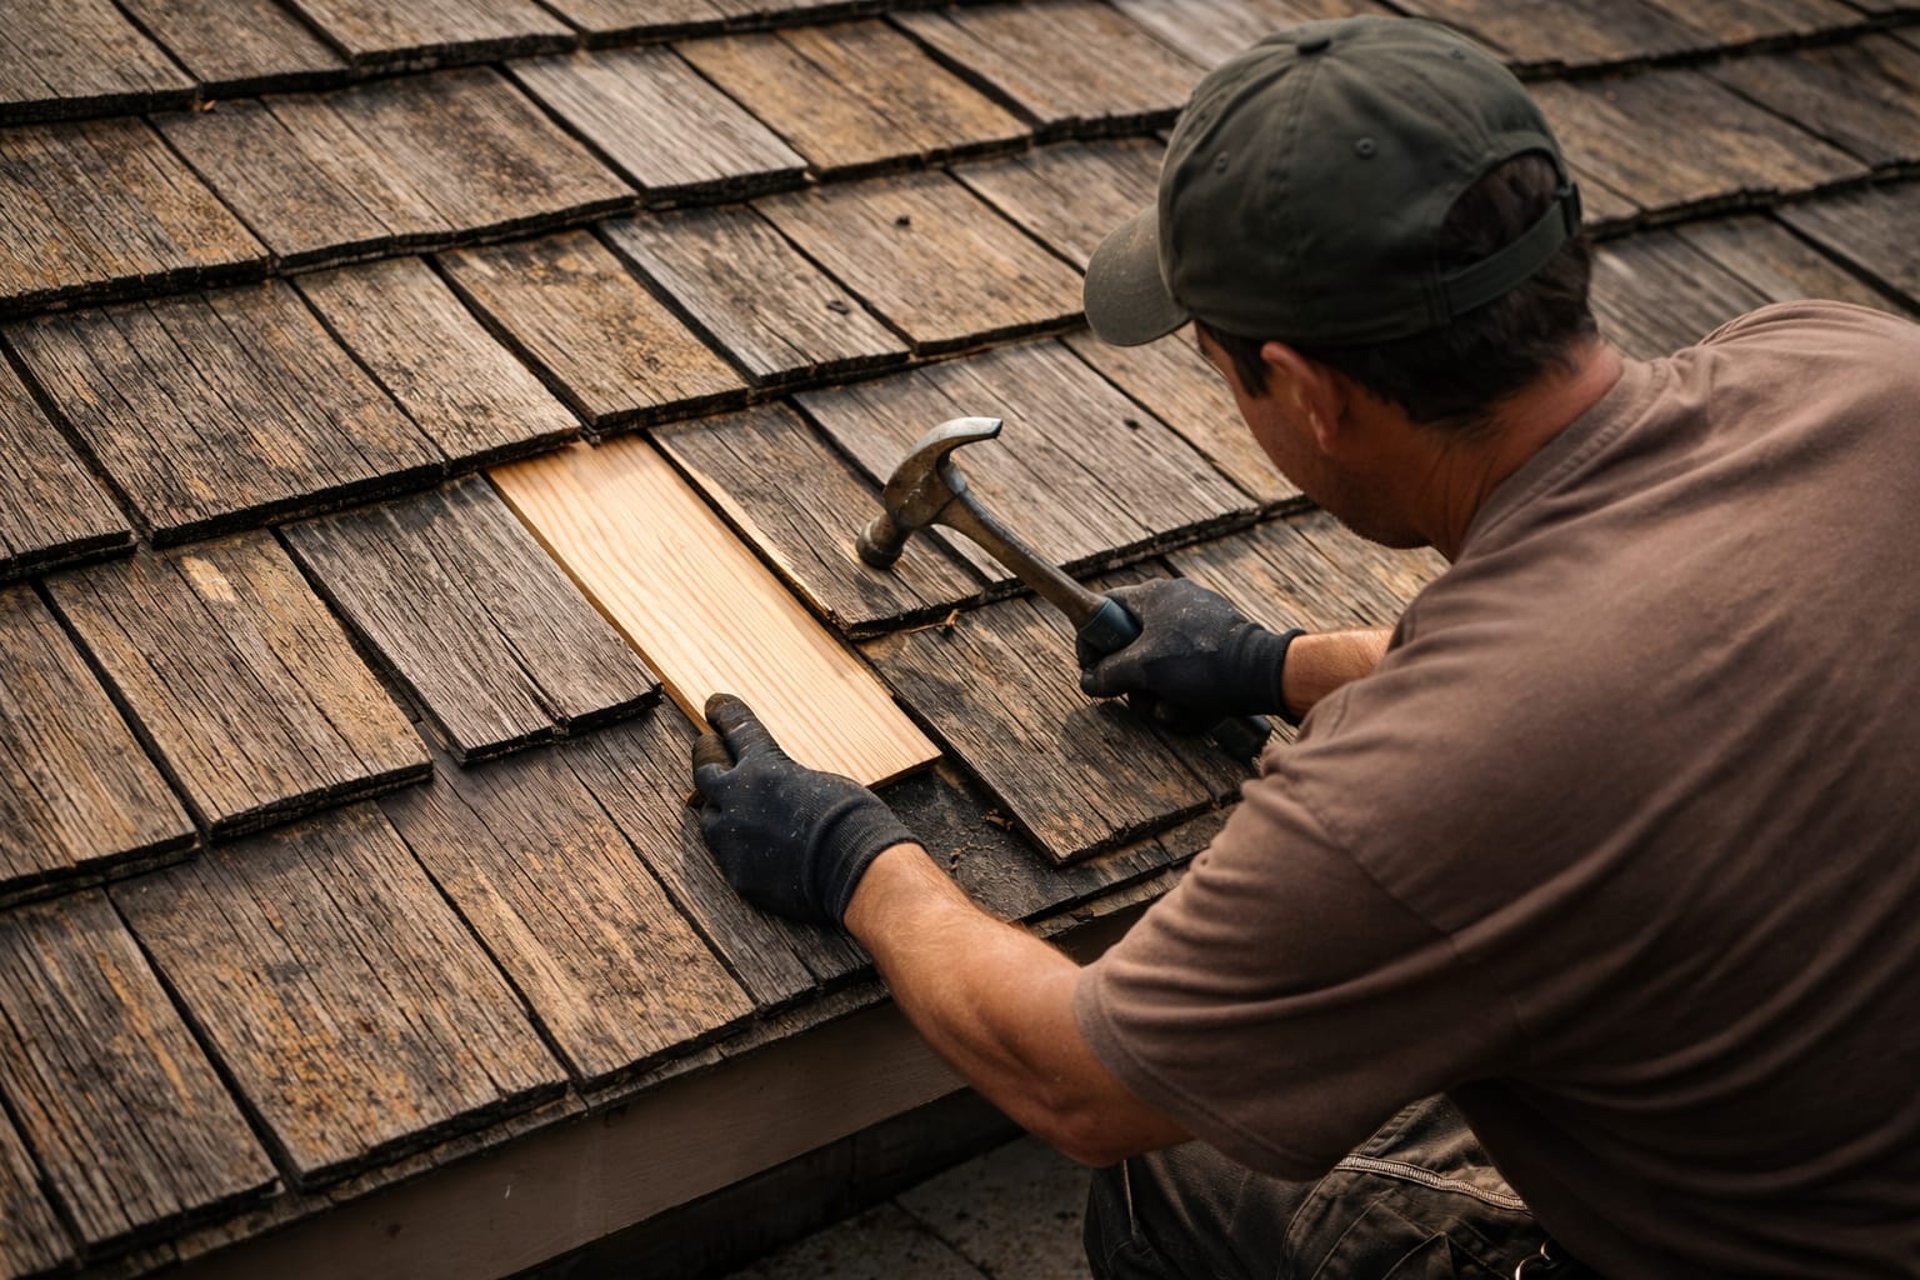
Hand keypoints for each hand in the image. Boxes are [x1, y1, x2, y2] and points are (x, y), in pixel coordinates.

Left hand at [690, 693, 918, 926]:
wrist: (857, 869)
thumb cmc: (854, 819)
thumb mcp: (823, 782)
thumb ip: (790, 782)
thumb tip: (784, 791)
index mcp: (765, 766)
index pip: (736, 729)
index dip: (725, 714)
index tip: (714, 704)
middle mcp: (739, 798)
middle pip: (706, 768)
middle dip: (707, 754)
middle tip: (707, 746)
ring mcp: (733, 838)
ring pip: (708, 815)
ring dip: (717, 806)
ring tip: (726, 805)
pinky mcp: (738, 874)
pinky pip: (727, 855)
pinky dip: (736, 847)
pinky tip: (750, 848)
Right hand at [1077, 579, 1302, 723]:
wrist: (1260, 673)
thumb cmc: (1199, 662)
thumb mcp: (1143, 669)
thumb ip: (1108, 673)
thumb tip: (1088, 681)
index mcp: (1153, 596)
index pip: (1105, 607)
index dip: (1091, 638)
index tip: (1090, 667)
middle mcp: (1175, 603)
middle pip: (1130, 642)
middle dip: (1131, 678)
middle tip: (1135, 695)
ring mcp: (1198, 624)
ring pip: (1158, 663)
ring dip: (1157, 693)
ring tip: (1170, 707)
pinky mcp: (1216, 645)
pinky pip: (1185, 669)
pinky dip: (1183, 692)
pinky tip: (1191, 707)